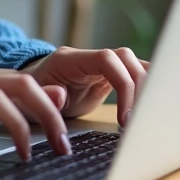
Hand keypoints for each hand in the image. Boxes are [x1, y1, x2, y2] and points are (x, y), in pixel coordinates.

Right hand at [0, 64, 70, 160]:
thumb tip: (29, 109)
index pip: (22, 81)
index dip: (48, 103)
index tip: (63, 131)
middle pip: (28, 79)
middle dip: (54, 111)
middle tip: (66, 143)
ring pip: (19, 85)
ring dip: (44, 116)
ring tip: (54, 146)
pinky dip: (16, 124)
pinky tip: (21, 147)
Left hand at [21, 46, 149, 128]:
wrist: (31, 93)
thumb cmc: (30, 98)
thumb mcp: (31, 102)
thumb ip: (45, 98)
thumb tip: (60, 96)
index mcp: (69, 60)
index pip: (107, 59)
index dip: (123, 83)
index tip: (124, 116)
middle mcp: (88, 58)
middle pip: (126, 58)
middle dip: (139, 88)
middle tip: (137, 121)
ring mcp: (100, 66)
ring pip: (134, 65)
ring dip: (146, 89)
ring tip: (144, 118)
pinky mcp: (108, 78)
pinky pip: (132, 76)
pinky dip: (144, 90)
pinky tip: (149, 109)